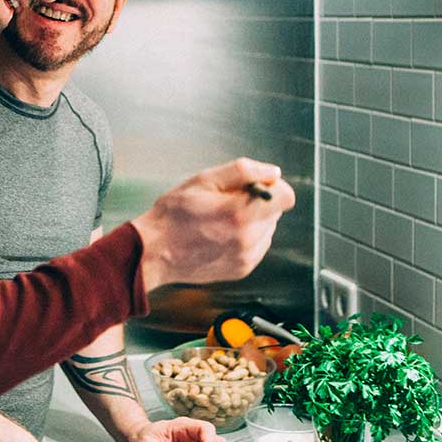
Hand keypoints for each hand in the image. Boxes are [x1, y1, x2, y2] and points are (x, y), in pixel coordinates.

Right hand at [133, 157, 294, 290]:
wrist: (155, 251)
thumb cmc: (174, 213)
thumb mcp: (204, 180)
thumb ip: (243, 171)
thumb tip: (273, 173)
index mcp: (241, 214)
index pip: (286, 197)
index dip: (270, 186)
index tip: (250, 186)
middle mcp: (249, 239)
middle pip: (275, 212)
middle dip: (257, 203)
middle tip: (226, 203)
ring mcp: (247, 257)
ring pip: (267, 230)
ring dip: (252, 221)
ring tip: (221, 220)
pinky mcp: (242, 269)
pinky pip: (257, 246)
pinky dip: (245, 238)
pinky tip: (221, 234)